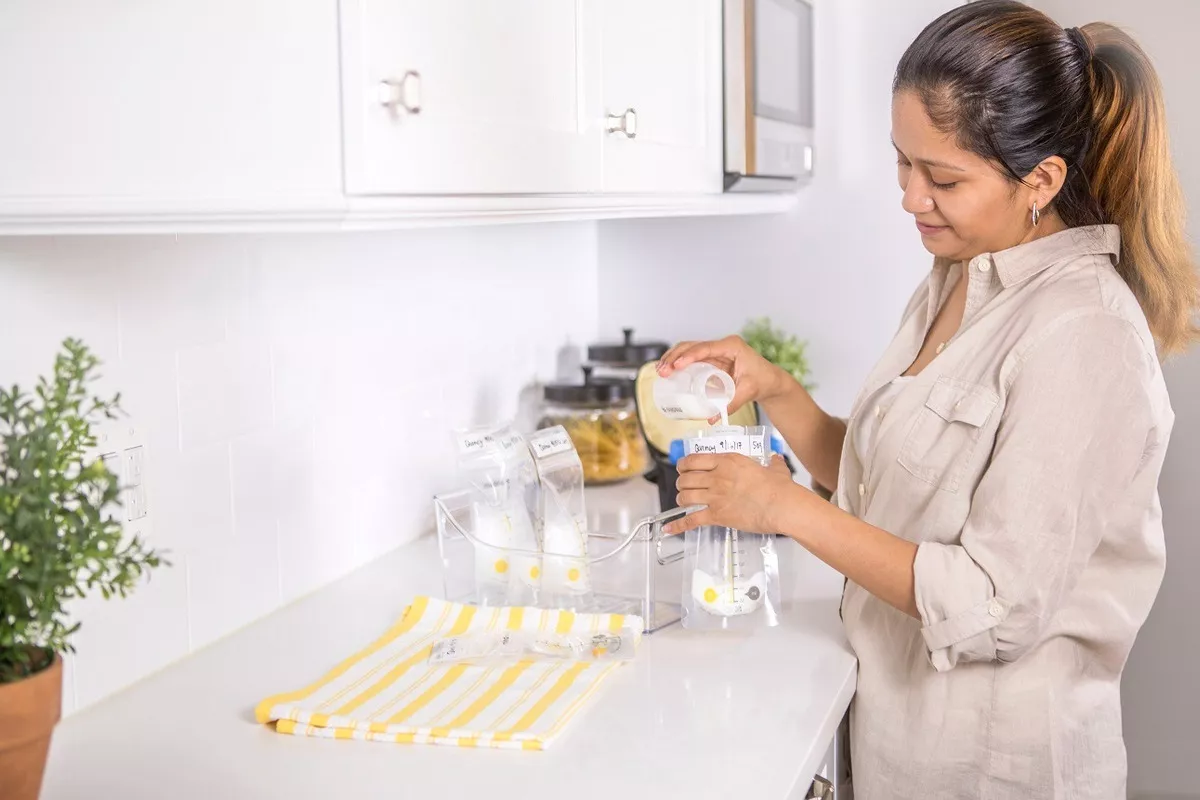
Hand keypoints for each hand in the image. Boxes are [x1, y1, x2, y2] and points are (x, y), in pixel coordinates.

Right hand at [656, 336, 789, 419]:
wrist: (769, 380)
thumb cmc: (762, 381)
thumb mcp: (747, 392)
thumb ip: (731, 404)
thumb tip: (712, 418)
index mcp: (732, 346)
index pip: (706, 348)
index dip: (689, 356)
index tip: (676, 366)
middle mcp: (722, 345)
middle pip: (692, 346)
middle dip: (674, 357)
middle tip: (664, 371)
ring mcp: (716, 351)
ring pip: (688, 349)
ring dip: (673, 358)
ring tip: (661, 371)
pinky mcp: (712, 358)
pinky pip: (692, 357)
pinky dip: (678, 362)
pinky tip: (668, 370)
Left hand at [663, 453, 796, 534]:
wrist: (782, 506)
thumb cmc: (780, 487)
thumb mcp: (775, 469)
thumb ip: (772, 463)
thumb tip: (776, 459)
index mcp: (727, 461)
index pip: (694, 460)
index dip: (684, 465)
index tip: (683, 468)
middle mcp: (716, 477)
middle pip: (685, 478)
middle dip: (682, 483)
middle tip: (685, 486)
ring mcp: (715, 497)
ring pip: (685, 496)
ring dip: (681, 499)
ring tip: (684, 501)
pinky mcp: (716, 515)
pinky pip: (691, 520)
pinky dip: (678, 525)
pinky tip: (668, 529)